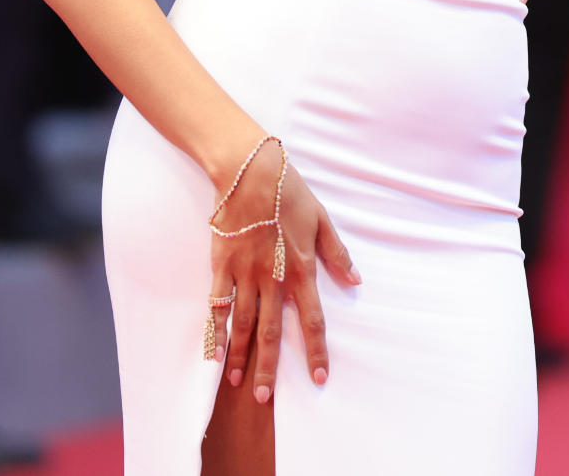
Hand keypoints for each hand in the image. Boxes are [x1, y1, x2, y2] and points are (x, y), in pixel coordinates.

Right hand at [207, 138, 360, 402]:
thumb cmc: (289, 191)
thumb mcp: (321, 218)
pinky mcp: (221, 264)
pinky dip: (215, 329)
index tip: (320, 377)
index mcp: (299, 267)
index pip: (312, 318)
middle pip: (272, 331)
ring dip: (241, 355)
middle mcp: (272, 277)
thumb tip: (356, 279)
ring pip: (243, 323)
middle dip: (270, 367)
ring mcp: (244, 273)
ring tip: (238, 383)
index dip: (316, 350)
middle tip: (265, 398)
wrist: (249, 170)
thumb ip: (336, 252)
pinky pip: (217, 303)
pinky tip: (213, 350)